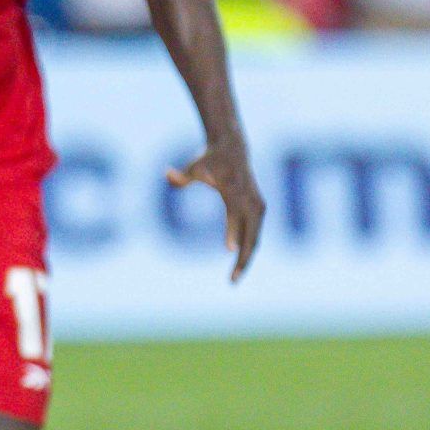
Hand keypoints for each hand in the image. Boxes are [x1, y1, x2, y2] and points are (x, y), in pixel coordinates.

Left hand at [169, 141, 264, 282]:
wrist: (233, 148)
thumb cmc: (209, 160)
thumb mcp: (194, 166)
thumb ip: (182, 176)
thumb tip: (168, 175)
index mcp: (234, 193)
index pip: (234, 217)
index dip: (232, 233)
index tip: (229, 252)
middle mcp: (251, 202)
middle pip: (251, 237)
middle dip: (242, 260)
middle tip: (231, 280)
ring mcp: (258, 207)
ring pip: (255, 239)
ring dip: (246, 260)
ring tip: (233, 278)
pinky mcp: (260, 210)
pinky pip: (256, 235)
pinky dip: (249, 250)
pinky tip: (239, 266)